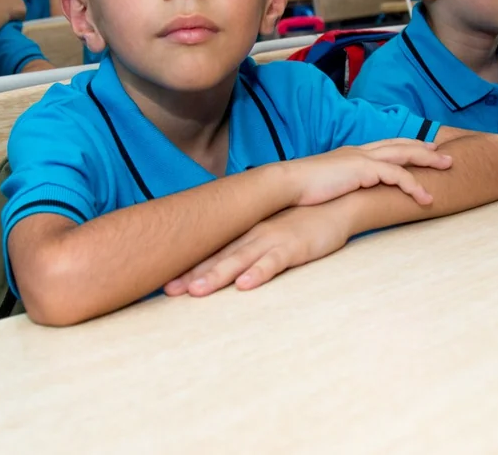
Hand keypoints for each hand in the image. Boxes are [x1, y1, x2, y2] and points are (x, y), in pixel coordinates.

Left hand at [165, 204, 349, 296]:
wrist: (334, 206)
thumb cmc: (299, 224)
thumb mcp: (268, 234)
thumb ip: (247, 248)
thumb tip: (223, 267)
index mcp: (245, 234)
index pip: (211, 253)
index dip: (187, 268)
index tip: (163, 284)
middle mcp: (252, 236)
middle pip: (217, 258)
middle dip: (192, 275)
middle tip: (168, 291)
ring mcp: (272, 240)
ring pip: (239, 260)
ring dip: (217, 275)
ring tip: (196, 291)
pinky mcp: (294, 247)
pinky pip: (274, 262)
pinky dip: (258, 273)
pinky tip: (245, 284)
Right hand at [280, 138, 450, 207]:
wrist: (288, 183)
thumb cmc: (302, 187)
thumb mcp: (328, 183)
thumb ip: (341, 183)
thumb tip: (346, 193)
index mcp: (352, 153)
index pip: (385, 145)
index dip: (406, 145)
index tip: (424, 149)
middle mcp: (360, 151)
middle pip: (400, 145)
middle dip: (425, 149)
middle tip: (445, 155)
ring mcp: (362, 158)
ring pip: (404, 155)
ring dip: (428, 161)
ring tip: (447, 169)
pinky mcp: (363, 170)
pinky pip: (397, 176)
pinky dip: (413, 185)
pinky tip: (424, 197)